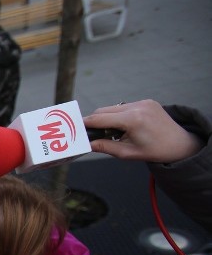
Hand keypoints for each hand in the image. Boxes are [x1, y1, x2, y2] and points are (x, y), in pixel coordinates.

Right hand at [85, 99, 203, 163]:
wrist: (181, 144)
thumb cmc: (155, 151)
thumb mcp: (127, 153)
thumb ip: (104, 147)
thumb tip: (87, 144)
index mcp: (132, 120)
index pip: (100, 118)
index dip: (85, 123)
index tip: (74, 127)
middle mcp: (137, 106)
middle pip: (104, 110)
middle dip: (95, 121)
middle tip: (91, 134)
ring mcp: (143, 102)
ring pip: (113, 108)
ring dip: (107, 118)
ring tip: (112, 133)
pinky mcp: (147, 101)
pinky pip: (124, 106)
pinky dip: (119, 115)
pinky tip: (124, 127)